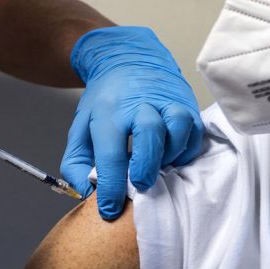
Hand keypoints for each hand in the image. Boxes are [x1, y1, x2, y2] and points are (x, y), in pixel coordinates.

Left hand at [61, 26, 202, 219]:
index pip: (110, 153)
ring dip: (171, 154)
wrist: (128, 58)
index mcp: (108, 111)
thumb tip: (87, 192)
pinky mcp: (186, 103)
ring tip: (159, 167)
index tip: (110, 209)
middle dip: (146, 166)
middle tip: (140, 186)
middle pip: (150, 132)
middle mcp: (139, 102)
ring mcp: (167, 100)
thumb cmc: (105, 100)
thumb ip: (76, 163)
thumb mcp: (80, 127)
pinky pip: (194, 131)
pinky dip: (186, 149)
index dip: (111, 187)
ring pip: (179, 126)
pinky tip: (172, 156)